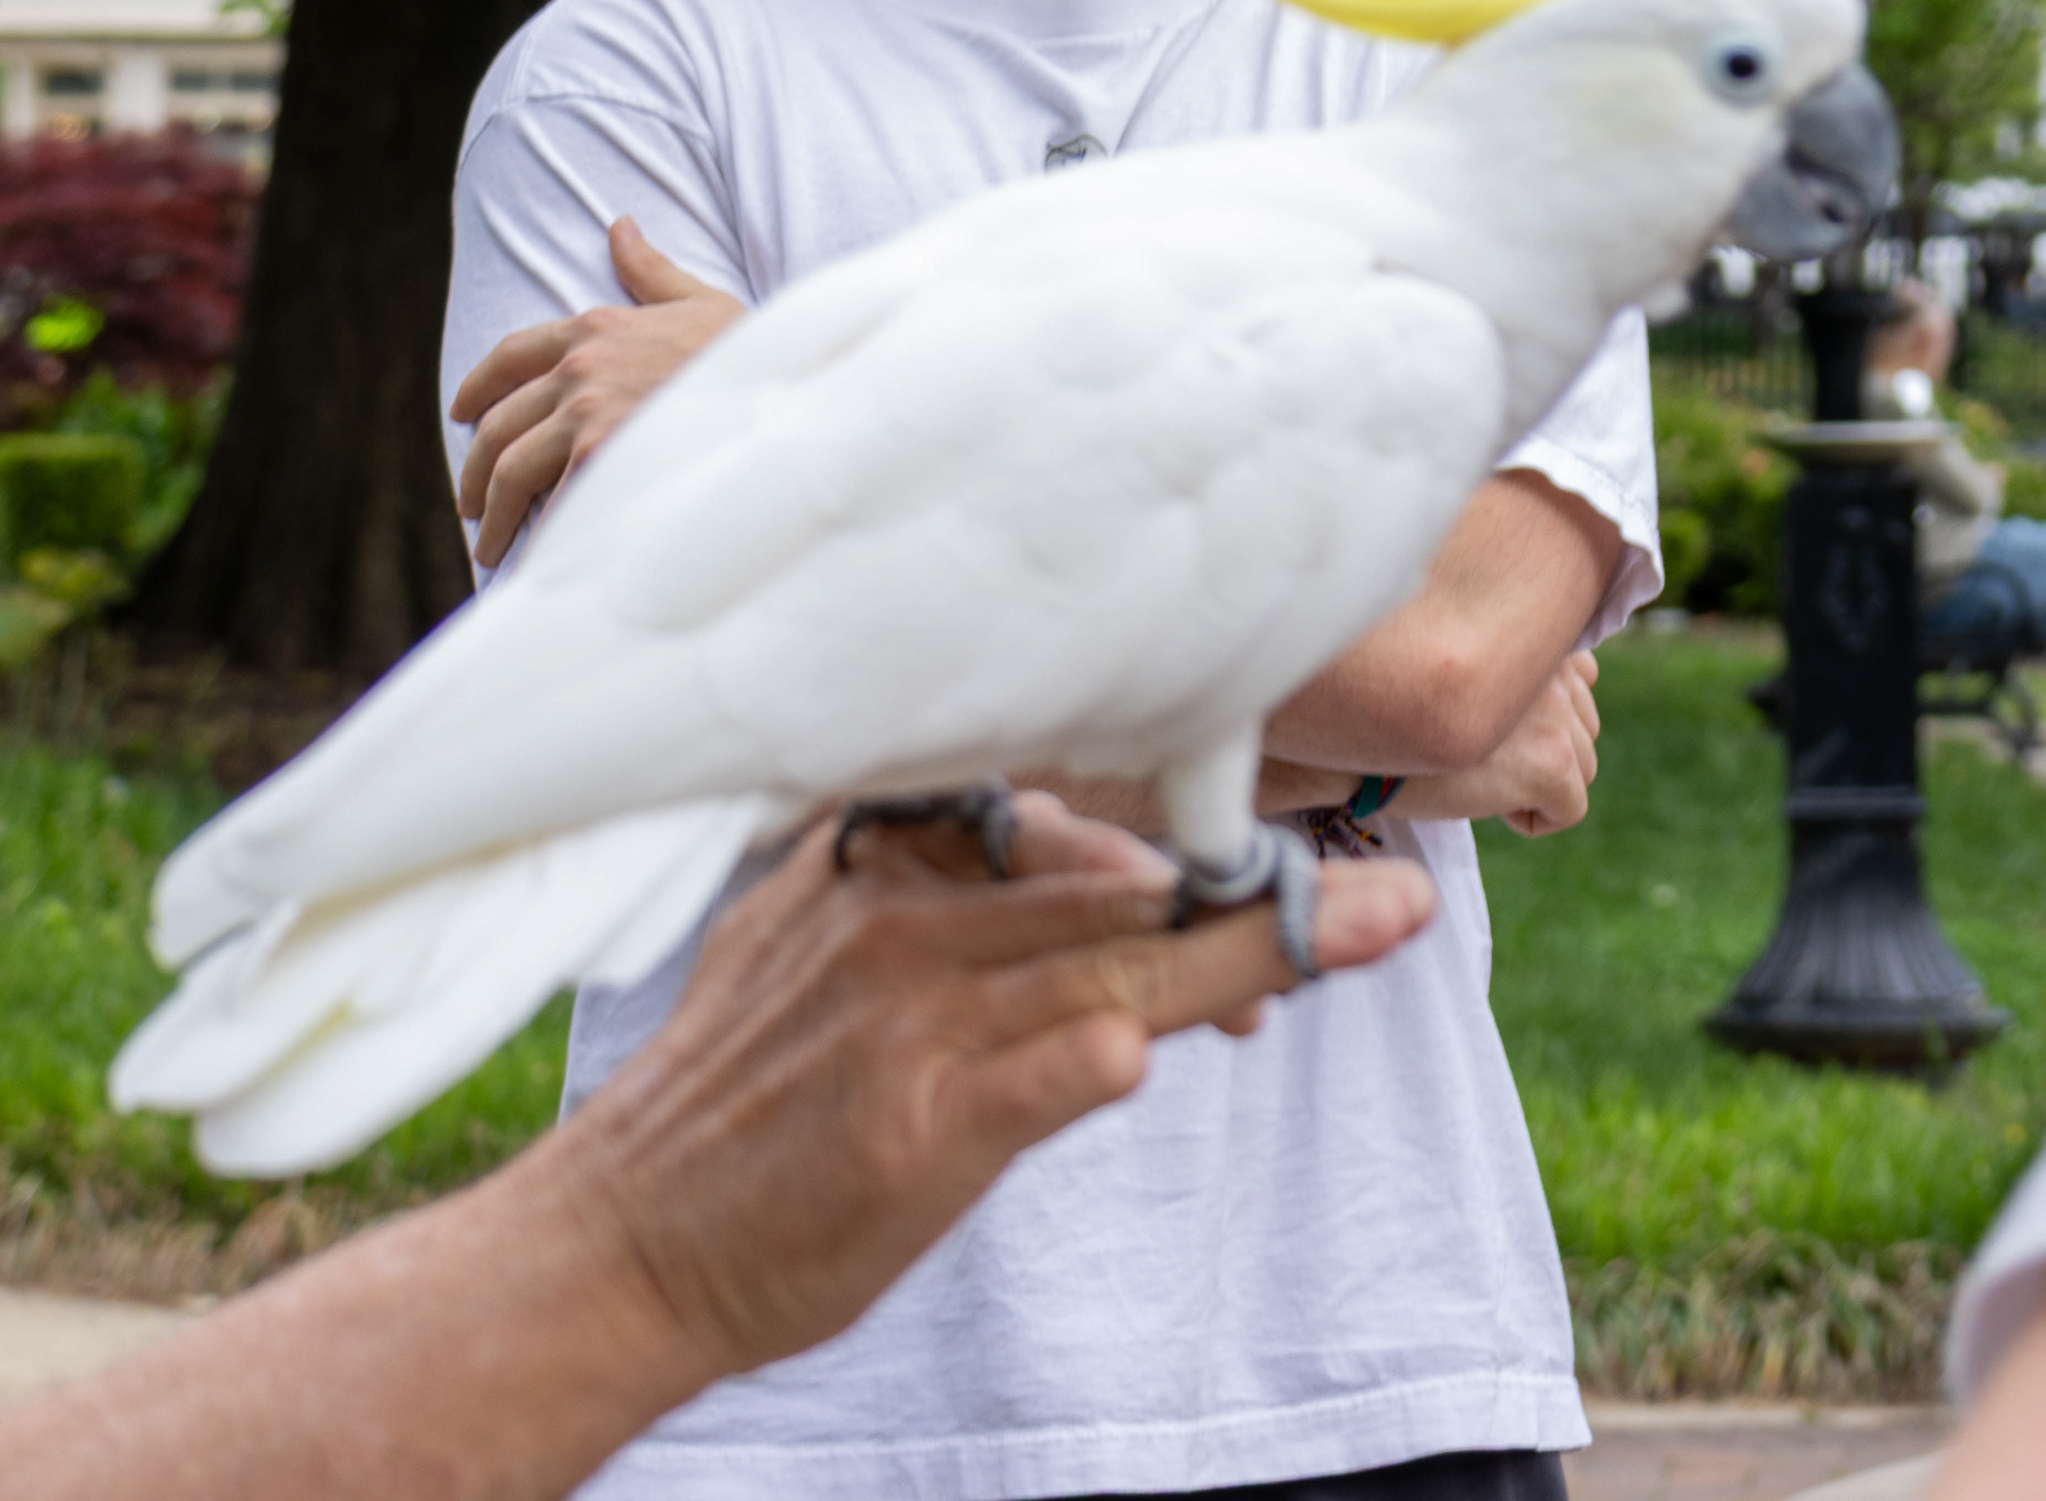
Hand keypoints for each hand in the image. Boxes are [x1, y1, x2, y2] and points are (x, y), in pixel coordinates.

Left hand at [451, 217, 743, 566]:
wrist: (787, 388)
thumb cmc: (751, 350)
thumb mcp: (700, 299)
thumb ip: (649, 270)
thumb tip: (619, 226)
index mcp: (593, 328)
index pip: (509, 357)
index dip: (478, 388)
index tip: (462, 415)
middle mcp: (579, 370)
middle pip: (497, 426)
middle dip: (476, 472)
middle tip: (473, 506)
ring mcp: (588, 417)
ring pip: (510, 471)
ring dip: (493, 515)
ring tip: (490, 545)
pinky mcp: (603, 462)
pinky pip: (550, 508)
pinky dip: (537, 540)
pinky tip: (534, 561)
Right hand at [548, 789, 1434, 1383]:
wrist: (617, 1253)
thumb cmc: (736, 1109)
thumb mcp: (818, 957)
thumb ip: (941, 903)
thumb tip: (1084, 880)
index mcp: (880, 867)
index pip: (1072, 829)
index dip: (1195, 846)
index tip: (1298, 861)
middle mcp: (904, 925)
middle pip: (1123, 894)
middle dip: (1264, 893)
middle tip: (1391, 898)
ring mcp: (913, 1023)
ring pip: (1120, 964)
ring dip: (1254, 956)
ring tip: (1372, 930)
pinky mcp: (922, 1129)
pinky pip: (1056, 1068)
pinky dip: (1120, 1050)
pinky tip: (1183, 1040)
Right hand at [1397, 648, 1600, 835]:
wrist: (1352, 734)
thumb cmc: (1387, 701)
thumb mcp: (1455, 662)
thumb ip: (1506, 668)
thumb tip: (1538, 708)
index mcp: (1531, 635)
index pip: (1582, 675)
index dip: (1541, 714)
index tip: (1499, 728)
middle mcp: (1552, 667)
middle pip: (1584, 727)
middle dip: (1542, 749)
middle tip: (1481, 757)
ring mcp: (1555, 714)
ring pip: (1582, 769)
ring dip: (1536, 782)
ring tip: (1477, 777)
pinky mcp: (1549, 762)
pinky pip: (1569, 810)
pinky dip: (1532, 819)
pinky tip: (1485, 804)